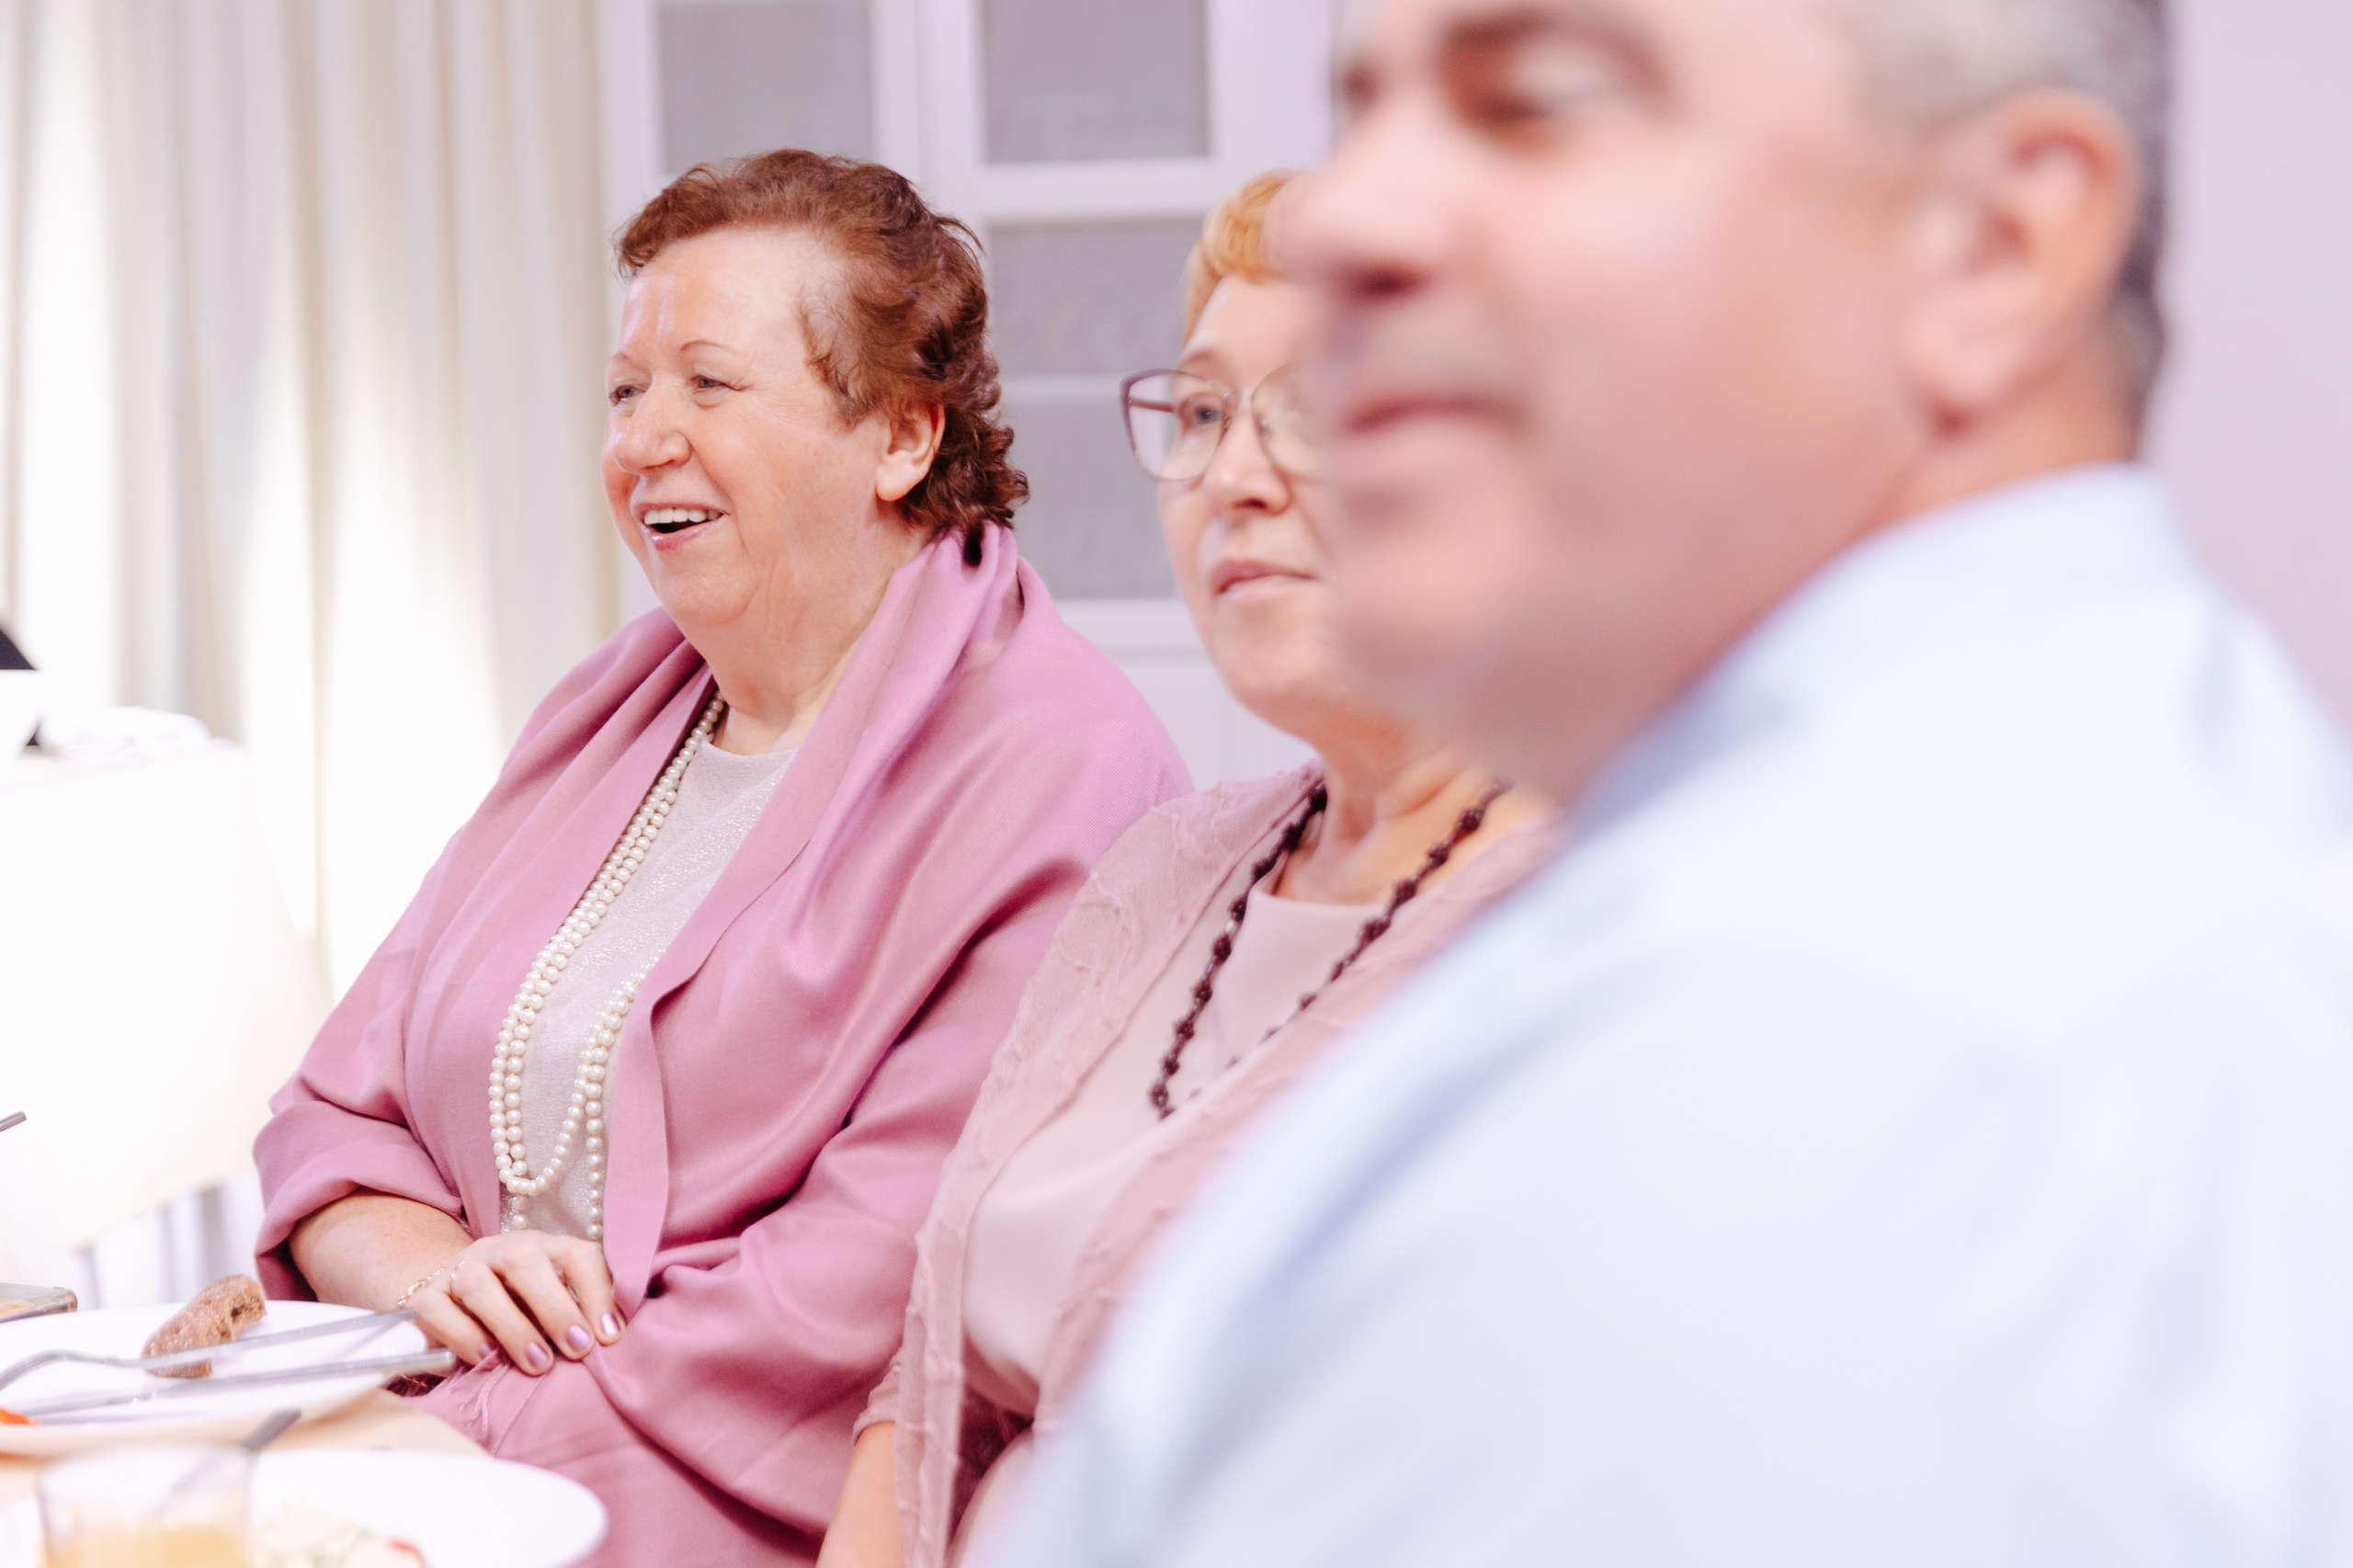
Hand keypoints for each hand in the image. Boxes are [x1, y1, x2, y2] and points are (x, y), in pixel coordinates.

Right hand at [405, 1229, 622, 1375]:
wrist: (456, 1301)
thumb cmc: (523, 1310)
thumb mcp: (555, 1307)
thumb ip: (580, 1315)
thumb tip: (611, 1341)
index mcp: (545, 1247)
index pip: (576, 1253)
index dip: (597, 1291)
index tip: (610, 1336)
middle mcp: (501, 1250)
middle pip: (524, 1260)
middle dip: (555, 1307)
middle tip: (578, 1349)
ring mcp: (460, 1269)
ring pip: (478, 1283)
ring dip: (512, 1326)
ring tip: (538, 1364)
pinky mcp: (427, 1296)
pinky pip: (436, 1309)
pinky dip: (462, 1335)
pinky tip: (487, 1359)